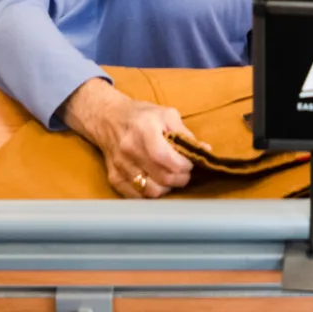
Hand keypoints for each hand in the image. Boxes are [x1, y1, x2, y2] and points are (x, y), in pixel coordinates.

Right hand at [62, 80, 203, 196]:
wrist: (108, 118)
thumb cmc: (141, 116)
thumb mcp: (166, 115)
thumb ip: (185, 134)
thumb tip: (204, 150)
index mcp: (145, 130)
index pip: (168, 159)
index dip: (185, 165)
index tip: (190, 162)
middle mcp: (130, 149)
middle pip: (163, 178)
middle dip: (181, 178)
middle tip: (185, 172)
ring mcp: (120, 166)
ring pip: (151, 191)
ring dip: (167, 188)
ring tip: (171, 177)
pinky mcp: (114, 178)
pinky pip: (137, 196)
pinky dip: (151, 193)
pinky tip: (156, 181)